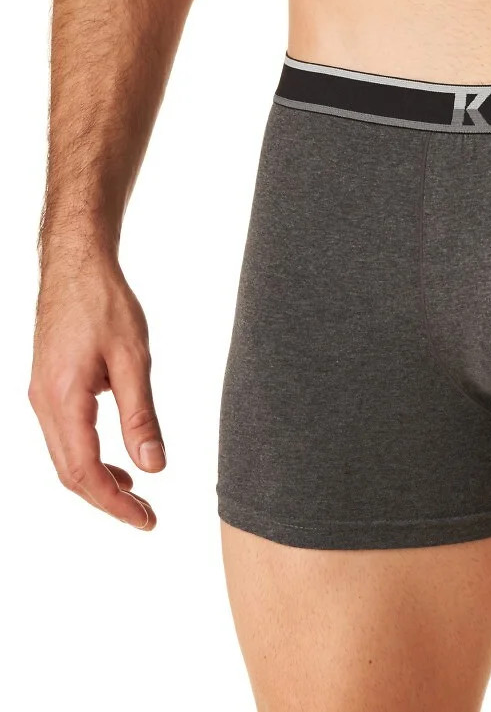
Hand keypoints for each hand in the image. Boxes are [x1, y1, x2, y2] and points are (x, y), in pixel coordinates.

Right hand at [29, 249, 165, 528]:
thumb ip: (141, 415)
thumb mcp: (133, 358)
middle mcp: (43, 402)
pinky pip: (64, 434)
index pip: (84, 472)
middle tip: (145, 517)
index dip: (114, 504)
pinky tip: (116, 458)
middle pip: (69, 472)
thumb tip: (154, 466)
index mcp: (62, 399)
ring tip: (135, 494)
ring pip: (64, 455)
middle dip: (106, 499)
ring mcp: (41, 394)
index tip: (146, 521)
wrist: (76, 263)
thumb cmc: (104, 302)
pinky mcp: (48, 385)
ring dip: (97, 479)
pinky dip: (88, 455)